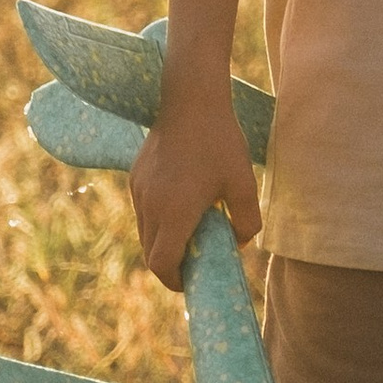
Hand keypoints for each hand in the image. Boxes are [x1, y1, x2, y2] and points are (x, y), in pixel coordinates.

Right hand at [129, 91, 260, 287]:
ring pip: (145, 233)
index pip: (162, 264)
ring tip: (191, 235)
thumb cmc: (221, 142)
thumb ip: (247, 221)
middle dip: (171, 265)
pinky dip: (157, 221)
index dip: (175, 281)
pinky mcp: (136, 177)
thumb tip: (239, 243)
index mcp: (176, 212)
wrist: (190, 100)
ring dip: (163, 242)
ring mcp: (140, 191)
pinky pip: (143, 212)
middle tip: (195, 263)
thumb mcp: (244, 183)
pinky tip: (181, 206)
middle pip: (151, 253)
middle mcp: (151, 206)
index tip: (191, 282)